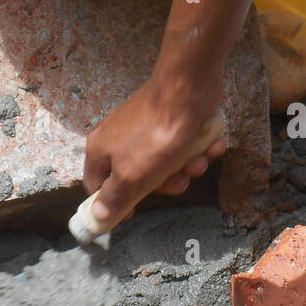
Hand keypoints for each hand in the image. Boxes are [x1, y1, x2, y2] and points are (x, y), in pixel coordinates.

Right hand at [82, 77, 227, 230]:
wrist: (188, 89)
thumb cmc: (155, 136)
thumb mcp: (132, 176)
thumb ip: (115, 198)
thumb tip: (98, 216)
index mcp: (100, 151)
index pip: (96, 186)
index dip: (114, 203)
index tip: (135, 212)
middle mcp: (117, 138)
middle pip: (136, 177)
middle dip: (163, 184)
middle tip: (179, 181)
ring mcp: (143, 127)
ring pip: (162, 162)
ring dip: (184, 167)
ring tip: (198, 161)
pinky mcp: (168, 118)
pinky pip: (179, 143)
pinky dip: (195, 149)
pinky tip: (208, 146)